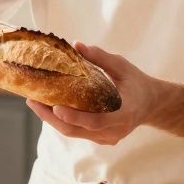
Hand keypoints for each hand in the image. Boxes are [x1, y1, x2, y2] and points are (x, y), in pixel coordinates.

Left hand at [26, 42, 156, 145]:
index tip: (56, 107)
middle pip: (77, 130)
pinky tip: (47, 107)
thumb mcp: (122, 66)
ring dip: (52, 119)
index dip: (75, 117)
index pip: (96, 121)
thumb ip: (101, 57)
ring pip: (74, 133)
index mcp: (123, 114)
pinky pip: (77, 132)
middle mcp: (114, 131)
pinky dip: (61, 121)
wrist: (152, 104)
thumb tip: (76, 45)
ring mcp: (107, 138)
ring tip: (34, 102)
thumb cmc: (137, 82)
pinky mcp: (101, 139)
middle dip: (51, 117)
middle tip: (32, 100)